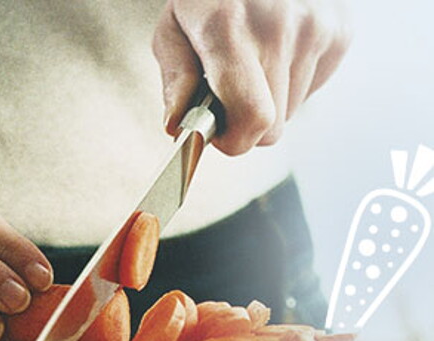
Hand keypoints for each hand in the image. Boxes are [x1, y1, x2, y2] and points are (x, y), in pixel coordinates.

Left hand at [154, 0, 350, 154]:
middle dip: (247, 123)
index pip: (252, 118)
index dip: (235, 140)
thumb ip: (175, 80)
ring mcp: (316, 29)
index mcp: (228, 29)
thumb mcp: (173, 28)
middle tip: (231, 94)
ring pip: (292, 112)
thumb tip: (178, 126)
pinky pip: (312, 90)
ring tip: (255, 62)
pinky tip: (277, 52)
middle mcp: (278, 28)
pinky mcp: (340, 32)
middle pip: (273, 127)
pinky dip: (291, 83)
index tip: (221, 134)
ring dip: (270, 101)